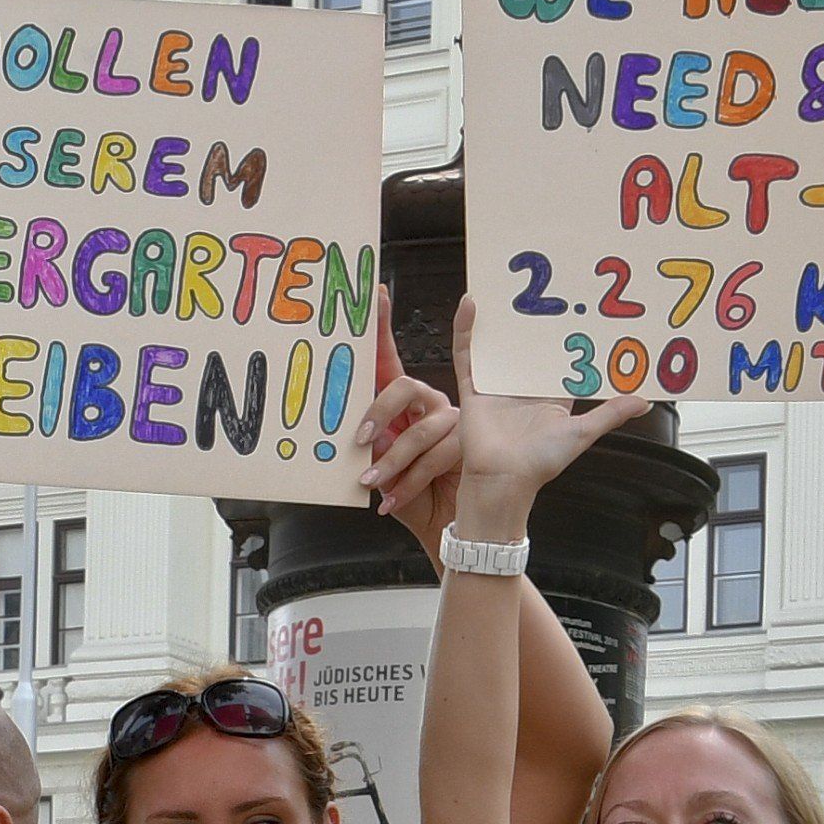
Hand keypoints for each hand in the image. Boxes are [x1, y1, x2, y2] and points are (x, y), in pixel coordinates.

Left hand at [358, 288, 460, 554]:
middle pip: (404, 386)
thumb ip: (371, 450)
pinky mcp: (466, 443)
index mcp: (402, 403)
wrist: (440, 528)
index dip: (381, 327)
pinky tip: (390, 503)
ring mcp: (451, 420)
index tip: (375, 295)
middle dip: (378, 412)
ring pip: (420, 431)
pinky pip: (434, 458)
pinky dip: (407, 485)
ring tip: (371, 484)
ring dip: (392, 462)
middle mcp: (428, 404)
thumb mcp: (380, 470)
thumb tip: (359, 440)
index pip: (388, 360)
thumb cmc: (409, 495)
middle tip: (357, 440)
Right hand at [450, 292, 653, 529]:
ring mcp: (496, 386)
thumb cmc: (540, 463)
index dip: (569, 334)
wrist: (503, 481)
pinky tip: (471, 304)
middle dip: (534, 318)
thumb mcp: (583, 433)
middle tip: (545, 284)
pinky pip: (468, 354)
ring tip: (505, 287)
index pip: (561, 357)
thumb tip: (644, 400)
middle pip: (527, 345)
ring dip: (499, 318)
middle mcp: (522, 387)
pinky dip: (467, 330)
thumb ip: (610, 413)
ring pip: (497, 344)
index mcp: (549, 396)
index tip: (580, 306)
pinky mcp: (473, 388)